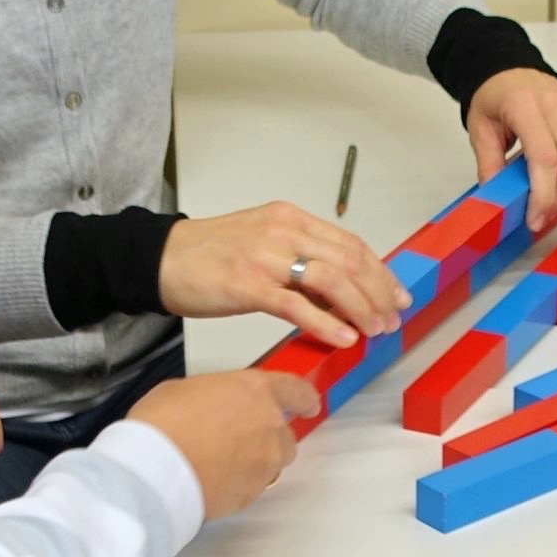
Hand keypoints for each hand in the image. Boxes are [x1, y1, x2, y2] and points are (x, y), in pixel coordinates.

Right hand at [130, 367, 320, 519]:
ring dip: (256, 462)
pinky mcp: (253, 493)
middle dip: (267, 437)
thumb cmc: (163, 421)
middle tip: (235, 438)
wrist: (156, 468)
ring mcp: (265, 463)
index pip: (297, 392)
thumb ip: (213, 396)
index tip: (309, 405)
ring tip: (222, 462)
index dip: (305, 399)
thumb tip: (212, 407)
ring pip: (272, 464)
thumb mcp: (184, 389)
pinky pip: (253, 486)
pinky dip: (239, 483)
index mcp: (256, 391)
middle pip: (285, 435)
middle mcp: (270, 426)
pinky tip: (213, 479)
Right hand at [162, 202, 406, 348]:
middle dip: (379, 293)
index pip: (351, 244)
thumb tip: (338, 294)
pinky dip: (326, 323)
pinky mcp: (247, 285)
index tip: (397, 295)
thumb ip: (300, 260)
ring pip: (332, 280)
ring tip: (374, 331)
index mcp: (290, 219)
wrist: (159, 259)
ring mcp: (266, 257)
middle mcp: (284, 231)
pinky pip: (297, 305)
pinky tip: (344, 337)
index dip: (381, 272)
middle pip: (350, 261)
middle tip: (392, 319)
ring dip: (361, 308)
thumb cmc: (209, 255)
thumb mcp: (262, 243)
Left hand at [467, 67, 556, 227]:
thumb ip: (489, 165)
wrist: (507, 70)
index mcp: (523, 104)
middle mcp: (555, 102)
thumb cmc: (494, 98)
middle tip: (543, 216)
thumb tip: (499, 201)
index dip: (543, 194)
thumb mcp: (479, 130)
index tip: (535, 217)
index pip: (544, 157)